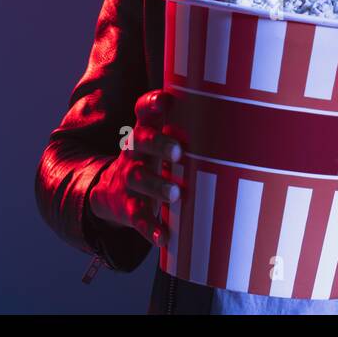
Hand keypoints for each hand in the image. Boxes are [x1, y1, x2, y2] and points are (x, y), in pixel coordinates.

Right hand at [87, 89, 183, 247]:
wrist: (109, 193)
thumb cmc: (150, 159)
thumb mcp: (157, 138)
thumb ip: (183, 121)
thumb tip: (228, 100)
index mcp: (144, 132)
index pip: (143, 112)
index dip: (151, 105)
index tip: (165, 100)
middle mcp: (134, 153)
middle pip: (140, 143)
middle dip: (158, 144)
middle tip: (179, 150)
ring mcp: (129, 181)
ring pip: (140, 181)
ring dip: (158, 187)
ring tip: (176, 194)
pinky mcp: (129, 209)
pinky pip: (138, 219)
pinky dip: (150, 228)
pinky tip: (164, 236)